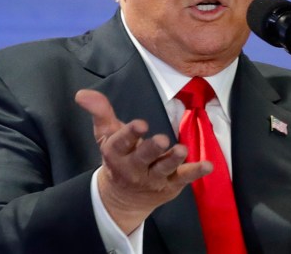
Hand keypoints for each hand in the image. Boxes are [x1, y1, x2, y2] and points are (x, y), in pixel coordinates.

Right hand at [75, 89, 211, 233]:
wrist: (124, 198)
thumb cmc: (119, 157)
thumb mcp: (107, 135)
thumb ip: (100, 112)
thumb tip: (82, 93)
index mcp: (117, 153)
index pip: (120, 143)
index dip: (129, 134)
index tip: (140, 124)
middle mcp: (134, 168)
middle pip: (143, 158)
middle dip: (152, 149)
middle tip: (162, 139)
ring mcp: (154, 178)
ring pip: (164, 168)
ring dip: (173, 159)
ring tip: (182, 149)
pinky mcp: (171, 184)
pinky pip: (184, 177)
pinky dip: (196, 172)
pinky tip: (208, 165)